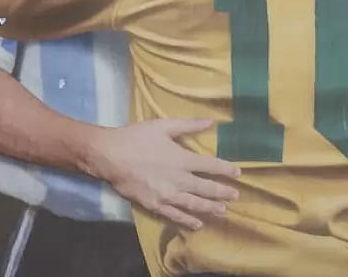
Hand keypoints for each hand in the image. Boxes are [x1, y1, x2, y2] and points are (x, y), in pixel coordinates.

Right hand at [88, 119, 240, 229]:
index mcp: (182, 159)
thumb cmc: (136, 138)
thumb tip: (211, 122)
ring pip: (195, 204)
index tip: (238, 173)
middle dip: (222, 192)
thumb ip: (188, 125)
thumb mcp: (162, 126)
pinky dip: (188, 220)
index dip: (226, 169)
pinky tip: (198, 224)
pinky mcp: (155, 205)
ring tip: (223, 211)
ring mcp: (167, 195)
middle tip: (235, 195)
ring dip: (211, 208)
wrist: (109, 155)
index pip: (210, 166)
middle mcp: (178, 179)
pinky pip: (176, 215)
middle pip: (206, 189)